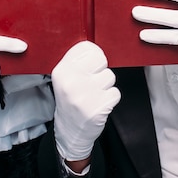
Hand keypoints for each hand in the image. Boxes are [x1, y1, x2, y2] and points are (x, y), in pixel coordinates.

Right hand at [52, 41, 120, 160]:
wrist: (70, 130)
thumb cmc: (71, 100)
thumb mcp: (65, 78)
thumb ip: (77, 62)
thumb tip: (95, 48)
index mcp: (61, 71)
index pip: (86, 47)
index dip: (93, 55)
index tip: (91, 64)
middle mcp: (71, 82)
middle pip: (101, 59)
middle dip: (101, 70)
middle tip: (92, 82)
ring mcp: (84, 96)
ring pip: (110, 76)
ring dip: (106, 86)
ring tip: (94, 94)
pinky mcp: (97, 108)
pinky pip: (115, 93)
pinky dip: (111, 98)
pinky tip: (99, 103)